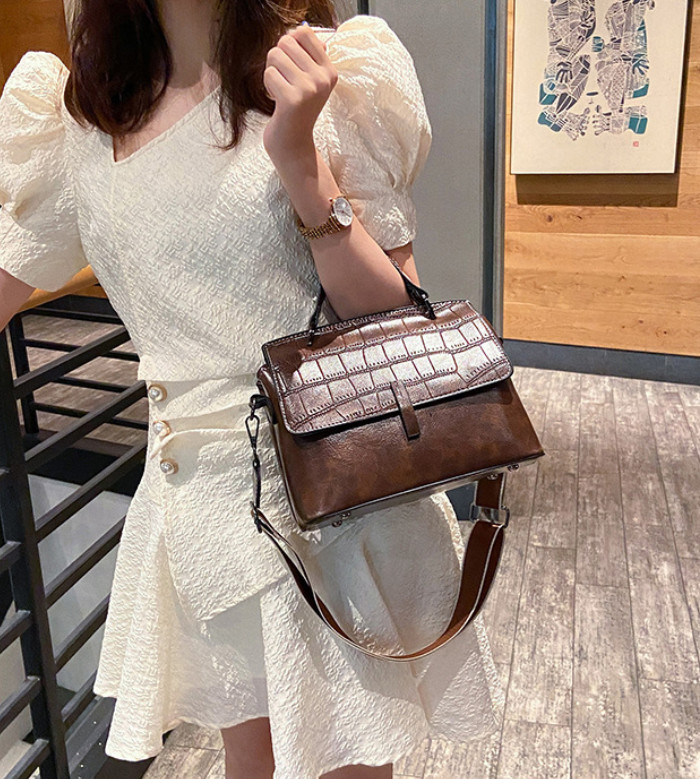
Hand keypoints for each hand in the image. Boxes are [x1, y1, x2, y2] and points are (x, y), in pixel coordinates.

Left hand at [262, 23, 337, 159]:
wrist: (293, 144)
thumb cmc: (296, 109)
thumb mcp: (309, 81)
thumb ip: (307, 55)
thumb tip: (298, 31)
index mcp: (329, 71)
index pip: (304, 32)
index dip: (289, 43)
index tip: (290, 63)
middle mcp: (323, 79)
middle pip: (285, 42)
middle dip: (277, 59)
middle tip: (284, 81)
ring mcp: (309, 89)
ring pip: (275, 55)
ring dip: (271, 73)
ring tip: (281, 91)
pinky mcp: (293, 99)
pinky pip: (269, 74)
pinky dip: (268, 86)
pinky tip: (277, 101)